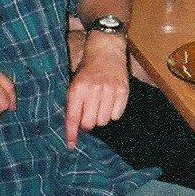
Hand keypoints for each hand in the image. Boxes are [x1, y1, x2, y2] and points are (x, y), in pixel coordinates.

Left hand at [65, 32, 128, 148]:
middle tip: (89, 114)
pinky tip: (110, 102)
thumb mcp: (75, 83)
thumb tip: (74, 128)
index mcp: (77, 89)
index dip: (72, 134)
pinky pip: (117, 115)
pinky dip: (113, 113)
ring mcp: (109, 90)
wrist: (106, 50)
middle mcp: (93, 90)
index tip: (71, 146)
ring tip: (100, 105)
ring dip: (101, 117)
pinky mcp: (123, 90)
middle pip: (90, 123)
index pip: (73, 118)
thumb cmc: (87, 69)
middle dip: (88, 123)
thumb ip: (73, 103)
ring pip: (104, 121)